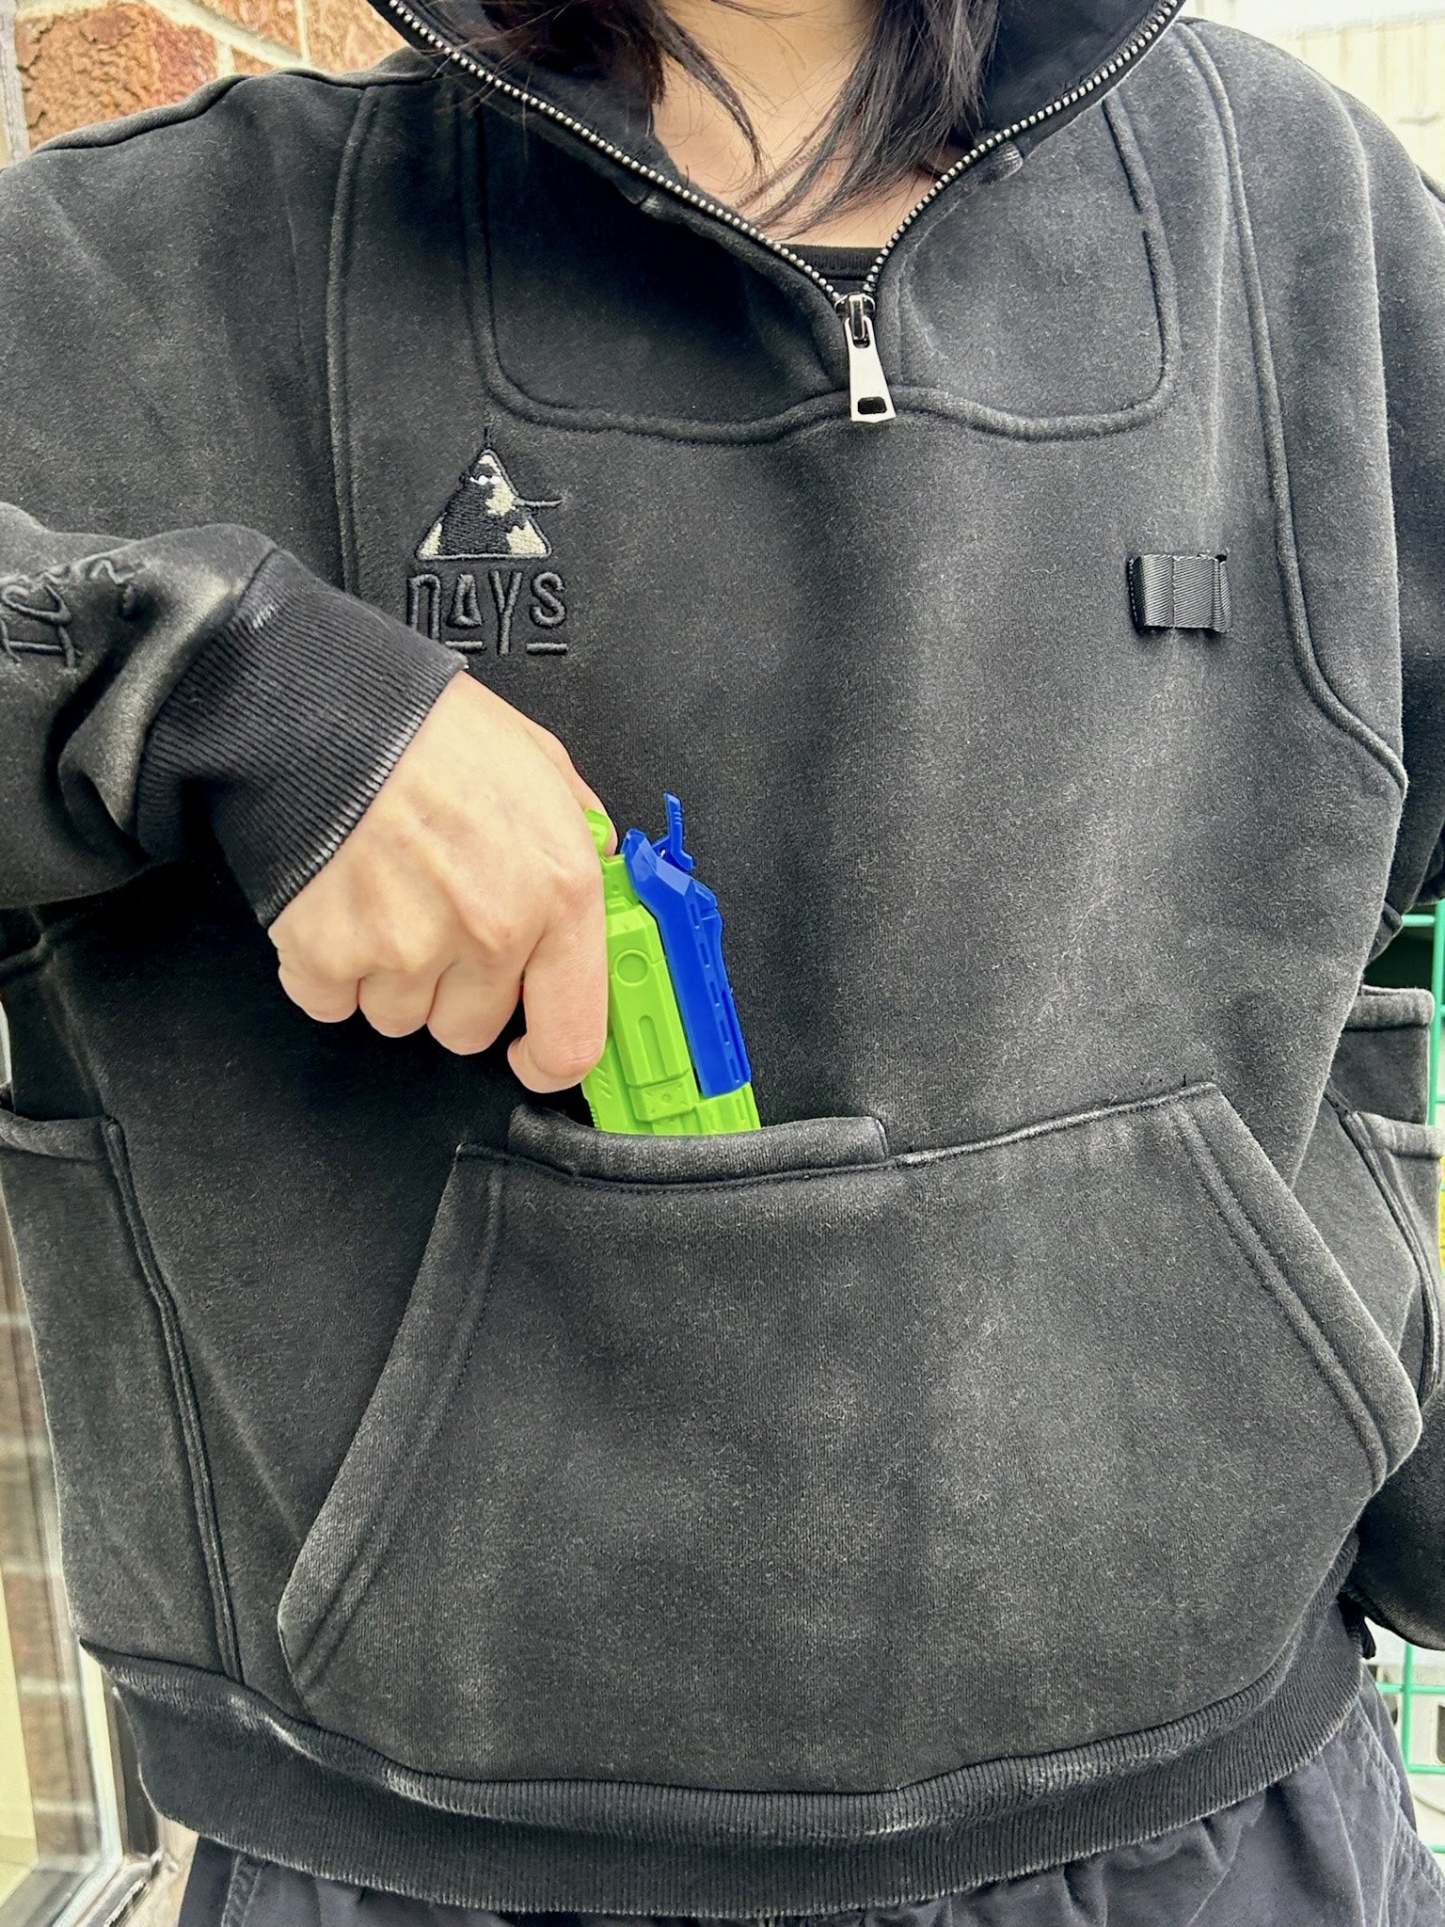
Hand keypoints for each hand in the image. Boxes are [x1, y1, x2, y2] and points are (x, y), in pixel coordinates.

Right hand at [267, 671, 616, 1092]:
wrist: (325, 707)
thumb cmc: (430, 728)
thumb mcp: (544, 767)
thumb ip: (579, 838)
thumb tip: (599, 883)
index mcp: (558, 891)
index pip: (572, 1037)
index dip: (548, 1058)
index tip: (532, 1053)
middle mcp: (490, 931)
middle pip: (470, 1031)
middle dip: (454, 990)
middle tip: (435, 920)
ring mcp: (407, 950)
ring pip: (400, 1018)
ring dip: (391, 976)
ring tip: (384, 896)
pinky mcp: (329, 955)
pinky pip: (331, 1002)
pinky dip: (328, 969)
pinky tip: (339, 907)